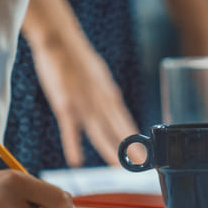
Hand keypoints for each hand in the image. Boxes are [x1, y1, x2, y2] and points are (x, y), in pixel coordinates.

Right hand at [32, 38, 138, 165]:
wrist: (60, 40)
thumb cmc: (78, 58)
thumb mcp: (100, 76)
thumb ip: (105, 94)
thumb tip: (113, 107)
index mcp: (110, 95)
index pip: (127, 122)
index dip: (138, 140)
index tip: (147, 154)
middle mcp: (102, 102)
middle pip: (119, 130)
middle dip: (132, 150)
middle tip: (143, 166)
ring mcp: (84, 104)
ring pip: (100, 133)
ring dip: (110, 151)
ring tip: (119, 168)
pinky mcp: (65, 105)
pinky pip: (70, 130)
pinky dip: (74, 146)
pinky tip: (77, 161)